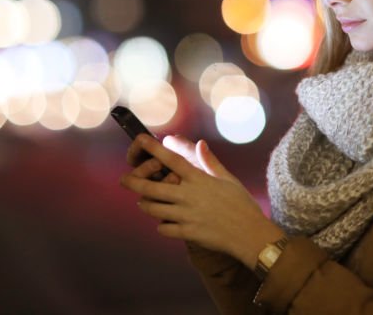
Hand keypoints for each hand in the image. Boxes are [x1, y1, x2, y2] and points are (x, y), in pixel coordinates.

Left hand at [120, 134, 285, 268]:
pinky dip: (161, 225)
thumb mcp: (228, 179)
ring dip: (145, 204)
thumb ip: (211, 162)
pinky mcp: (188, 233)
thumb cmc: (242, 204)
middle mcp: (189, 196)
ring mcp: (186, 216)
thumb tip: (200, 143)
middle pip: (153, 188)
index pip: (172, 161)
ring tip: (141, 202)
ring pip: (154, 209)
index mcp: (199, 180)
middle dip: (134, 182)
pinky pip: (164, 229)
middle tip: (123, 180)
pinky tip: (162, 223)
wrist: (249, 233)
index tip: (141, 139)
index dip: (154, 149)